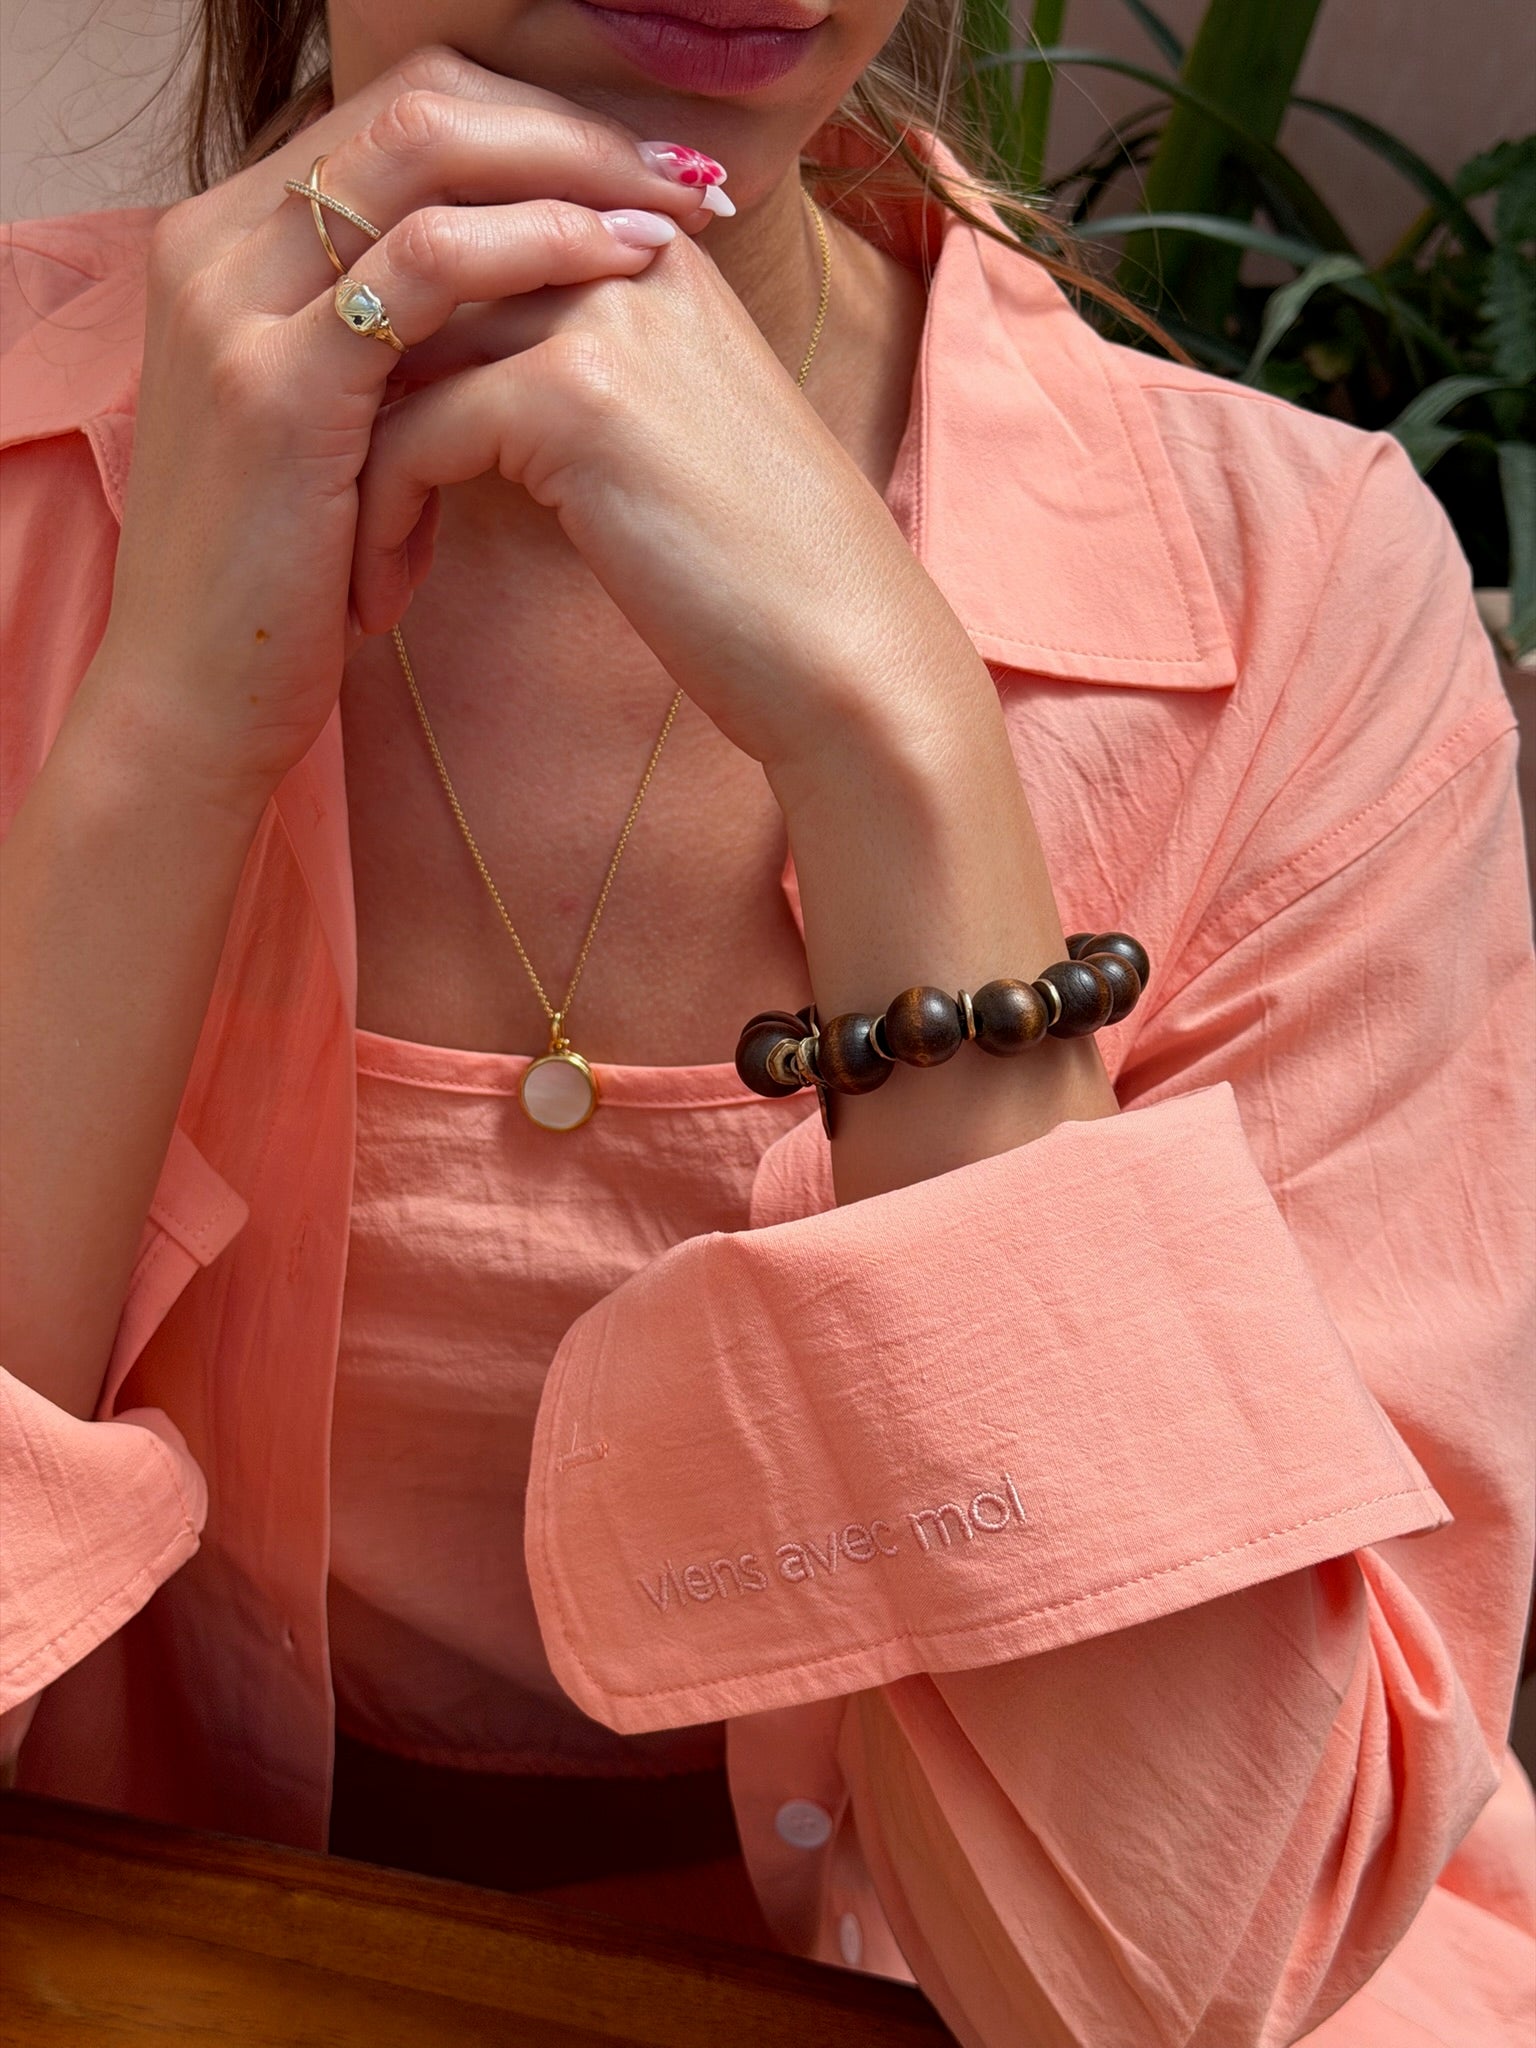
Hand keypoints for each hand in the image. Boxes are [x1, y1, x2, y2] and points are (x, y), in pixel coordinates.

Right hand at [89, 46, 723, 814]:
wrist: (204, 696)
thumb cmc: (289, 576)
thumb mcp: (338, 425)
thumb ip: (393, 338)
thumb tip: (518, 293)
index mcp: (232, 241)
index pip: (399, 113)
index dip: (534, 124)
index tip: (646, 169)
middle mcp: (216, 243)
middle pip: (415, 102)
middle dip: (567, 126)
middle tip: (683, 173)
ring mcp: (237, 305)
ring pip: (420, 152)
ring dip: (569, 168)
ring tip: (675, 214)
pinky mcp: (277, 384)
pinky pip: (425, 265)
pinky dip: (536, 246)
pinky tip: (619, 264)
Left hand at [345, 186, 987, 797]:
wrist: (844, 653)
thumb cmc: (755, 575)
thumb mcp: (662, 438)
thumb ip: (571, 370)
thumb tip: (441, 378)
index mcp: (647, 247)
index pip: (460, 236)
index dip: (386, 339)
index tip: (351, 445)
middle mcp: (622, 250)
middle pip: (413, 281)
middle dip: (346, 396)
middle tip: (317, 503)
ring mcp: (600, 315)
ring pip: (393, 358)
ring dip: (344, 468)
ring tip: (350, 566)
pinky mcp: (574, 397)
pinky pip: (409, 434)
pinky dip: (376, 520)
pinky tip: (384, 595)